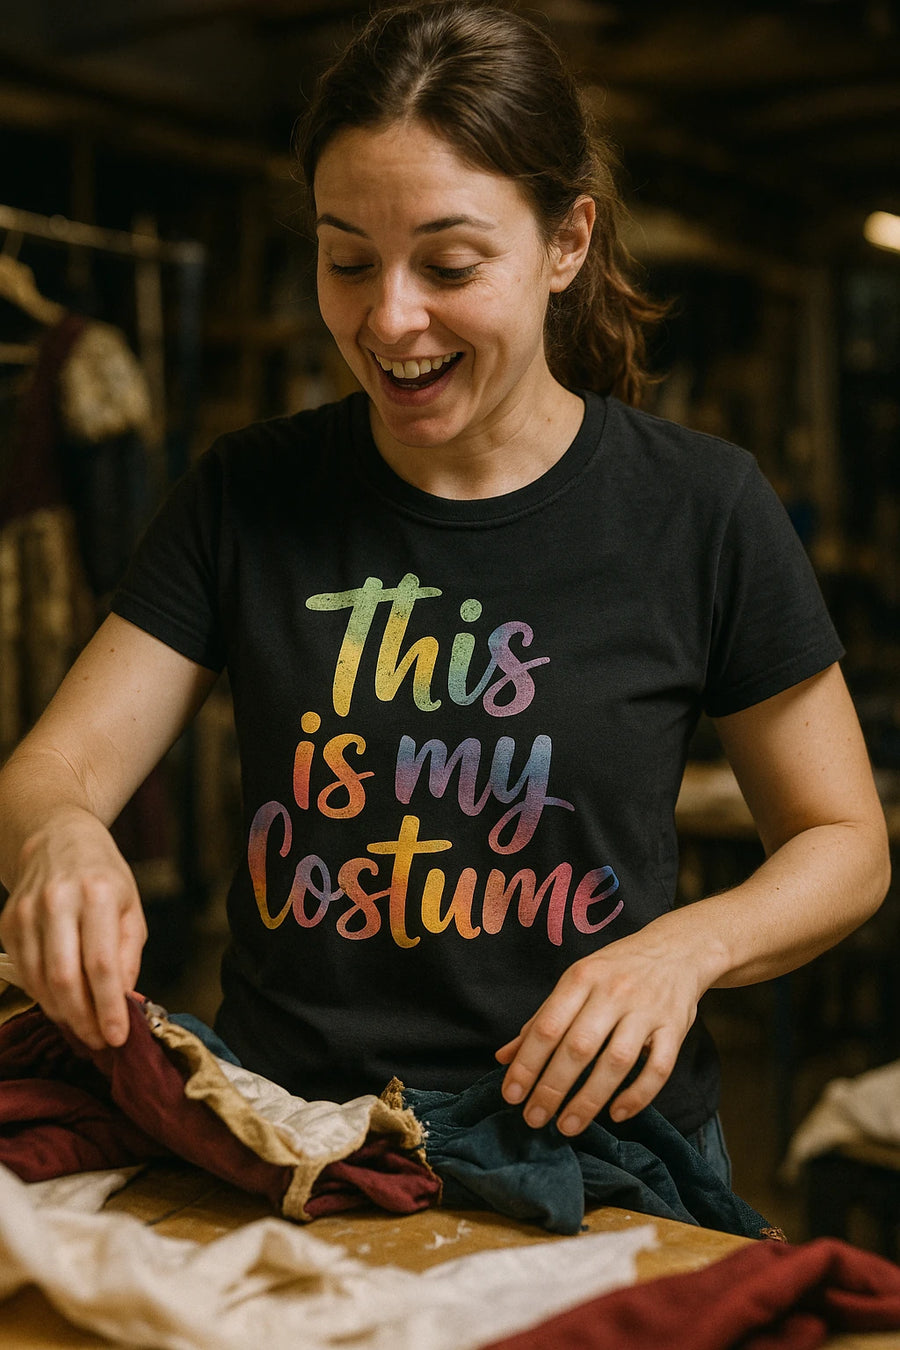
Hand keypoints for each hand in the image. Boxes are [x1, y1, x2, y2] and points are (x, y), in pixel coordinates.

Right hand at [0, 807, 146, 1049]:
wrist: (55, 837)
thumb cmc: (101, 874)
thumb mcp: (129, 906)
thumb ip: (128, 954)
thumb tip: (124, 1001)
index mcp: (97, 894)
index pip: (102, 964)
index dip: (109, 1007)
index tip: (118, 1036)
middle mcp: (58, 901)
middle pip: (66, 979)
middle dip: (83, 1019)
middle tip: (99, 1040)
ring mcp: (27, 912)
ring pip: (41, 981)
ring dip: (63, 1013)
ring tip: (84, 1026)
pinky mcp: (8, 923)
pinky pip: (25, 973)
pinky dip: (44, 996)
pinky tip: (62, 1003)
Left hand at [495, 928, 704, 1135]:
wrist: (677, 949)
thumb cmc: (616, 970)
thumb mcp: (576, 982)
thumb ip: (541, 1019)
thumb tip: (504, 1058)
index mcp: (582, 978)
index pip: (548, 1026)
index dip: (527, 1064)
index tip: (512, 1095)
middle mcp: (613, 992)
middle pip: (579, 1047)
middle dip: (553, 1088)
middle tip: (535, 1119)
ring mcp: (647, 1010)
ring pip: (617, 1061)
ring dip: (590, 1099)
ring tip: (568, 1125)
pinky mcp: (675, 1027)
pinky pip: (659, 1068)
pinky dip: (638, 1095)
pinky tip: (616, 1114)